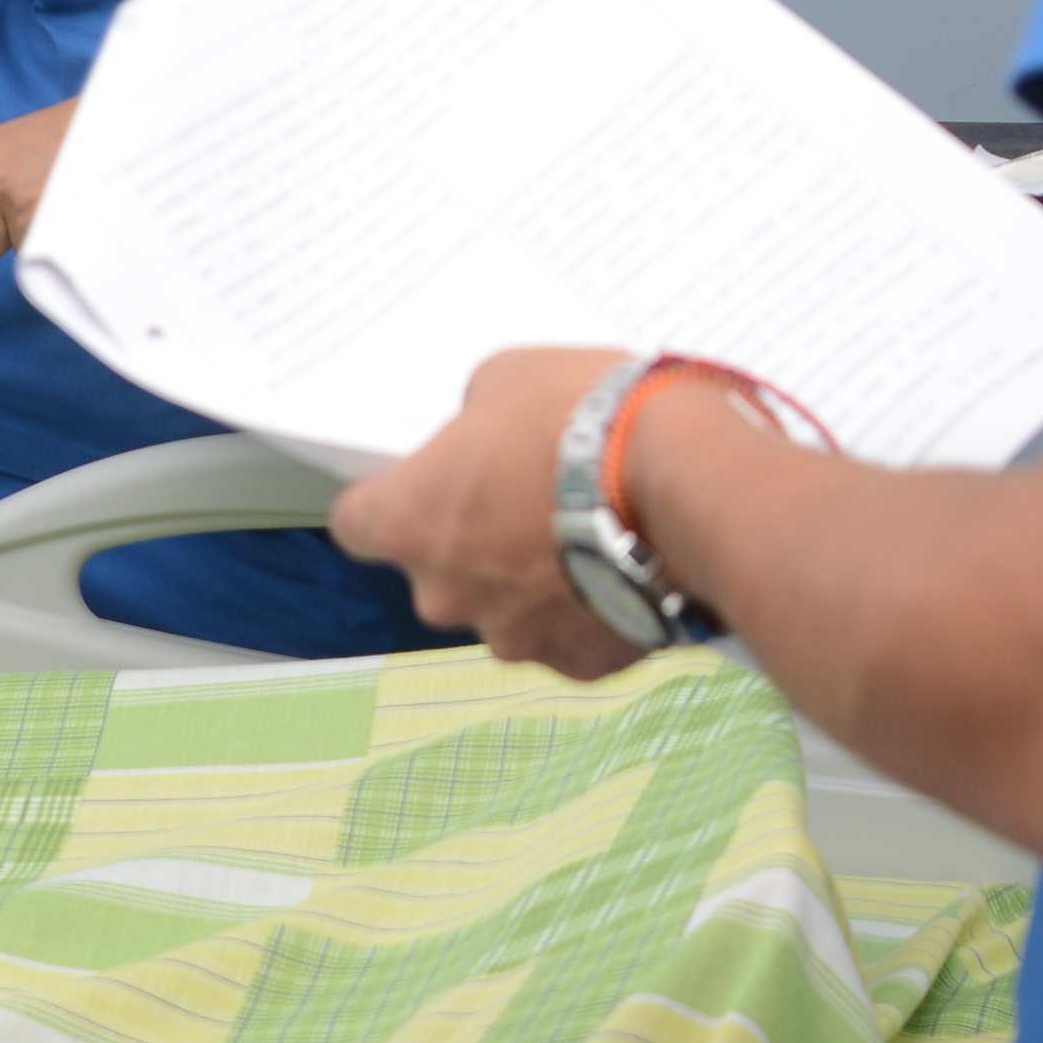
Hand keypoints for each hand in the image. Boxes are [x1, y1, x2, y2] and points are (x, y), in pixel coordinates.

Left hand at [0, 100, 79, 283]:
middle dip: (8, 234)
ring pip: (16, 249)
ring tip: (60, 198)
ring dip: (35, 235)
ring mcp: (16, 200)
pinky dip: (56, 243)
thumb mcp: (14, 146)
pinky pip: (42, 254)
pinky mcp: (45, 218)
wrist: (119, 119)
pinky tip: (73, 210)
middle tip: (42, 197)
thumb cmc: (71, 133)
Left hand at [326, 344, 653, 678]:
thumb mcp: (508, 378)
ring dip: (532, 580)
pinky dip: (588, 609)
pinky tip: (624, 566)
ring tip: (590, 531)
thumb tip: (481, 439)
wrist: (685, 483)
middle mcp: (446, 594)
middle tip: (529, 500)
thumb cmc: (585, 417)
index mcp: (410, 523)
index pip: (357, 524)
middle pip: (438, 572)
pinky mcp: (580, 665)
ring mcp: (514, 638)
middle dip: (473, 542)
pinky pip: (570, 636)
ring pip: (505, 609)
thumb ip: (474, 420)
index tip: (420, 487)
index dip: (386, 503)